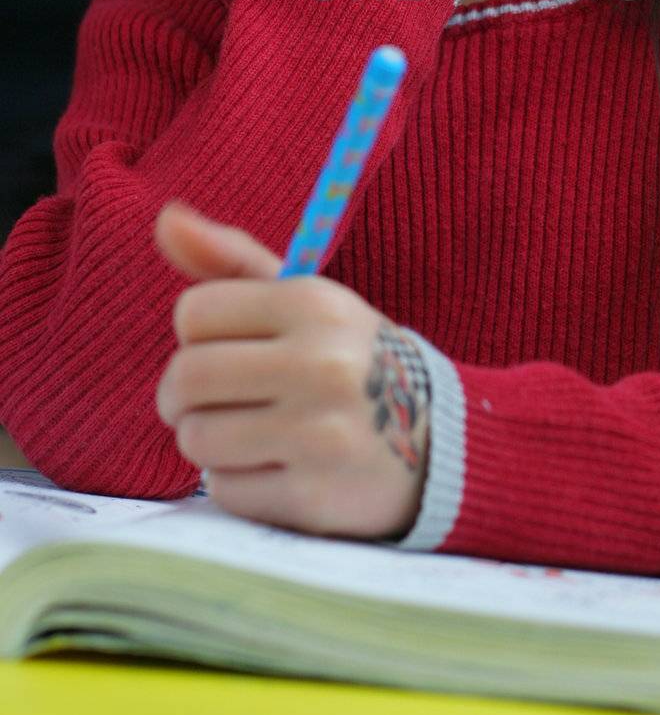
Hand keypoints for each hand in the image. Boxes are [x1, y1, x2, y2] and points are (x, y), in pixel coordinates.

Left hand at [153, 200, 430, 540]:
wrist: (439, 441)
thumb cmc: (352, 361)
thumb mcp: (308, 300)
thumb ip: (233, 260)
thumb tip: (166, 218)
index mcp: (316, 304)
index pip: (195, 313)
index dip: (197, 335)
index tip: (223, 348)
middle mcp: (320, 364)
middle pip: (186, 377)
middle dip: (182, 395)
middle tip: (208, 402)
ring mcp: (318, 434)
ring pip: (197, 438)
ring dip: (210, 441)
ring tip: (249, 434)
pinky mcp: (313, 497)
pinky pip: (226, 491)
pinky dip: (239, 484)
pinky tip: (276, 469)